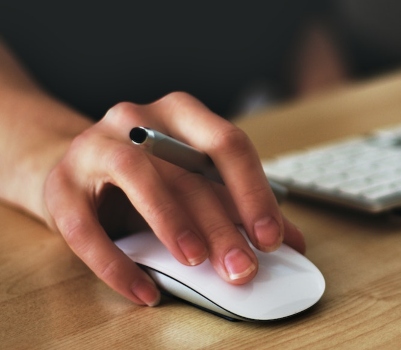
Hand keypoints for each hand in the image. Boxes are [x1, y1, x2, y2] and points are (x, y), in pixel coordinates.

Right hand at [43, 92, 304, 305]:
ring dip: (171, 221)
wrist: (76, 170)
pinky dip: (117, 264)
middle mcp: (137, 119)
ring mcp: (94, 147)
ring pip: (137, 176)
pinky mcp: (59, 186)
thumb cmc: (149, 176)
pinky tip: (145, 291)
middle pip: (187, 170)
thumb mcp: (196, 183)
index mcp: (182, 114)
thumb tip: (293, 242)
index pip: (228, 144)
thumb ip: (240, 207)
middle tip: (243, 267)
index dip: (253, 192)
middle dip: (221, 224)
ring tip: (196, 262)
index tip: (272, 237)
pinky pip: (85, 227)